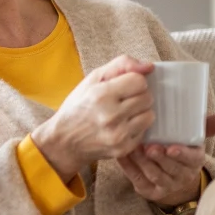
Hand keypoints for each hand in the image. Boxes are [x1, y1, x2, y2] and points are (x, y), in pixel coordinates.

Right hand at [31, 55, 155, 180]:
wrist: (64, 141)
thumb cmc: (78, 106)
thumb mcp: (92, 80)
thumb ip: (120, 65)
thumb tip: (149, 66)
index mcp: (100, 95)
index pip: (139, 81)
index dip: (132, 81)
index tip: (122, 86)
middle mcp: (110, 115)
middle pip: (147, 98)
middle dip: (137, 96)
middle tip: (122, 101)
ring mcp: (118, 134)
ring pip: (149, 115)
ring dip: (139, 112)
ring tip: (123, 113)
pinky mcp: (123, 148)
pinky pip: (144, 132)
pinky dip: (135, 128)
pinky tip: (121, 126)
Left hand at [117, 114, 214, 206]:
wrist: (175, 181)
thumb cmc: (181, 151)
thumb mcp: (194, 140)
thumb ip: (205, 127)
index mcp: (194, 161)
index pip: (192, 159)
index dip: (182, 155)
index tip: (171, 148)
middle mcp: (182, 176)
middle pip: (171, 168)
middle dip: (159, 157)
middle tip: (148, 147)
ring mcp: (166, 185)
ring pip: (154, 174)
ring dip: (142, 162)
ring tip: (133, 149)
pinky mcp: (150, 191)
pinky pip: (138, 180)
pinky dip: (128, 167)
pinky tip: (121, 156)